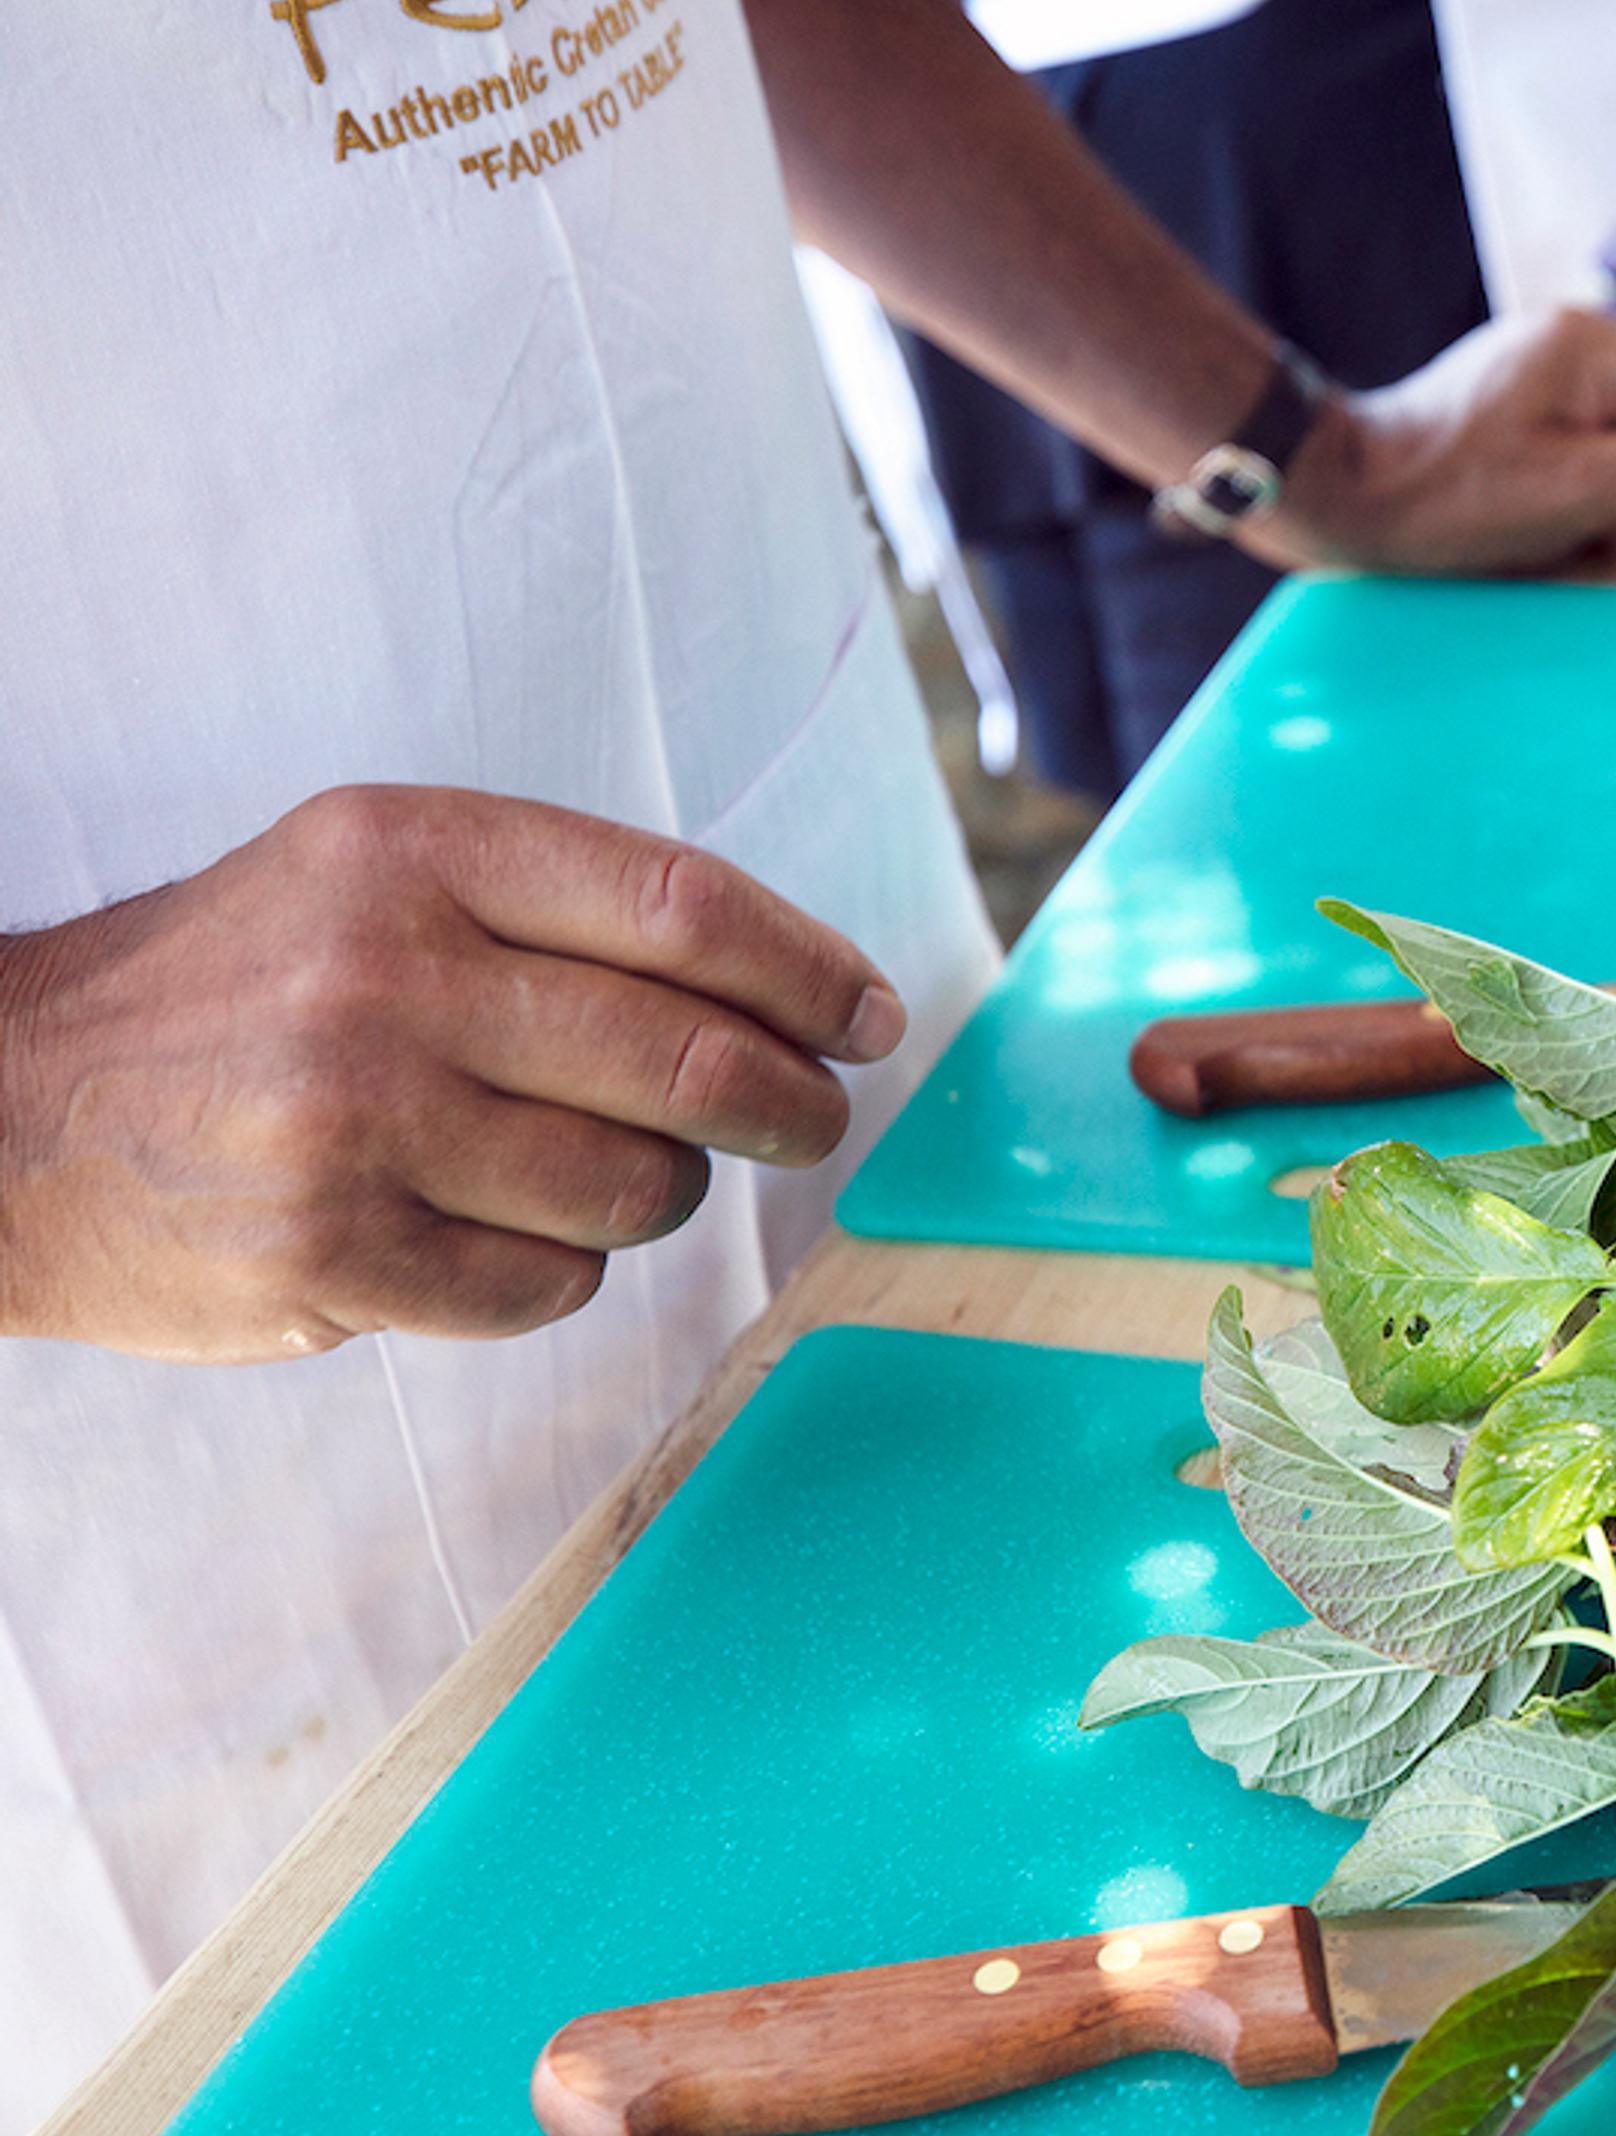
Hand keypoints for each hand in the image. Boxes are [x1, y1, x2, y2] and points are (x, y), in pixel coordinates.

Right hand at [0, 786, 904, 1360]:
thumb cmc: (229, 990)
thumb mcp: (367, 879)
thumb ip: (556, 913)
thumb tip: (793, 992)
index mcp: (410, 851)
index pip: (683, 907)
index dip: (809, 969)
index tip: (867, 1012)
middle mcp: (387, 976)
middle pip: (687, 1057)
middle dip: (789, 1101)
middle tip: (813, 1118)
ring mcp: (357, 1124)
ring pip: (635, 1186)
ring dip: (663, 1192)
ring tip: (610, 1169)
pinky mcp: (333, 1258)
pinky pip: (547, 1284)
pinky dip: (559, 1269)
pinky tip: (497, 1231)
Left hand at [1250, 309, 1615, 575]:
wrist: (1338, 491)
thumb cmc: (1447, 498)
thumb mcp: (1571, 494)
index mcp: (1591, 350)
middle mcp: (1573, 342)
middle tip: (1614, 544)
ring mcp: (1542, 370)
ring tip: (1569, 539)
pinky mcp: (1516, 401)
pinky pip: (1585, 447)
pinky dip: (1579, 493)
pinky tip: (1542, 526)